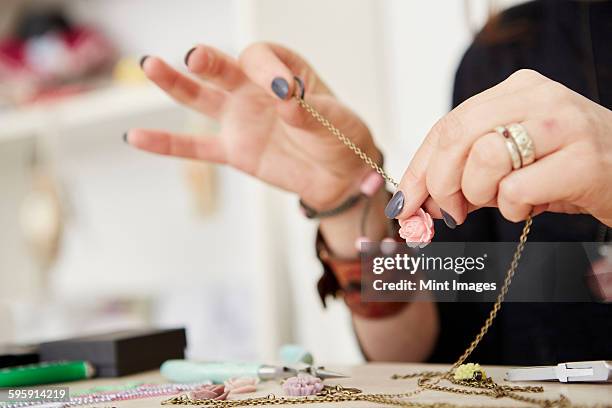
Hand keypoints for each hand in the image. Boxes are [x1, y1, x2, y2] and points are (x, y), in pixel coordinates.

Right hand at [127, 43, 378, 209]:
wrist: (340, 176)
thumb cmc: (341, 138)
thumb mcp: (335, 121)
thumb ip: (308, 111)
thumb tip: (283, 99)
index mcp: (283, 70)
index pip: (261, 57)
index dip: (266, 68)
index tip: (283, 90)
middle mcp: (254, 89)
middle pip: (223, 68)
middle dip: (210, 61)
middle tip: (196, 58)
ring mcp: (240, 119)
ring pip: (201, 99)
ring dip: (176, 84)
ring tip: (150, 65)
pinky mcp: (233, 151)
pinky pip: (195, 147)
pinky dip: (167, 144)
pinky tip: (135, 137)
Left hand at [393, 69, 611, 226]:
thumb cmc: (565, 169)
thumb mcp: (511, 160)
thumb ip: (465, 170)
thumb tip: (414, 201)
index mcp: (515, 90)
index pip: (447, 125)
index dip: (419, 168)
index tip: (403, 202)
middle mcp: (538, 97)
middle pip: (456, 135)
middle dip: (439, 183)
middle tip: (449, 212)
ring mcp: (563, 124)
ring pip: (483, 157)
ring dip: (481, 195)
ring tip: (505, 202)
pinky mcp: (583, 160)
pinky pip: (516, 188)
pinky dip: (513, 207)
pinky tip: (532, 206)